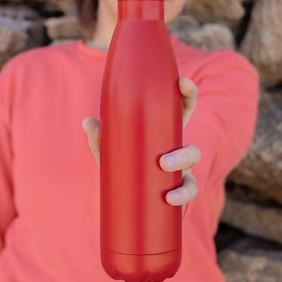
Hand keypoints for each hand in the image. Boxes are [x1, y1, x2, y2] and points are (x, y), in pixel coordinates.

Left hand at [82, 77, 200, 206]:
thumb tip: (87, 121)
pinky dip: (183, 196)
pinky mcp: (178, 191)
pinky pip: (189, 192)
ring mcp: (181, 173)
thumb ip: (100, 137)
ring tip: (165, 178)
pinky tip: (170, 199)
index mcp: (165, 133)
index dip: (188, 94)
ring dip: (182, 172)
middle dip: (185, 153)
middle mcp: (177, 152)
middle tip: (163, 162)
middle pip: (193, 149)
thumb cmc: (121, 164)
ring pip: (192, 171)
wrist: (123, 196)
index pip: (183, 110)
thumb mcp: (109, 150)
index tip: (183, 83)